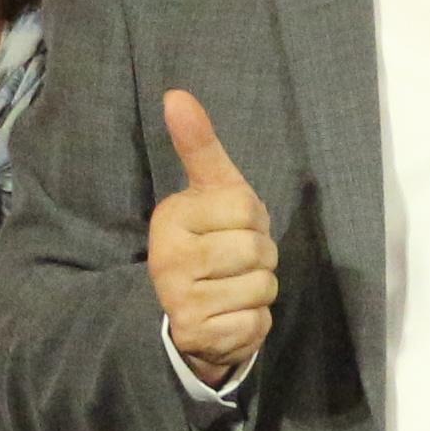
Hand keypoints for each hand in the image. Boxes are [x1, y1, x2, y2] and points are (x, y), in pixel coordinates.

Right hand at [149, 91, 278, 384]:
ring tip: (233, 290)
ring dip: (259, 291)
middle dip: (261, 258)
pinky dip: (254, 322)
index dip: (254, 220)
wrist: (191, 316)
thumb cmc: (211, 242)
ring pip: (261, 287)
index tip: (231, 228)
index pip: (245, 207)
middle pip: (256, 249)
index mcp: (171, 217)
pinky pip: (256, 322)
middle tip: (236, 263)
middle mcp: (168, 258)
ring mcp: (180, 300)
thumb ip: (199, 145)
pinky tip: (231, 317)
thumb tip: (176, 95)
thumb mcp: (210, 192)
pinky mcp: (199, 334)